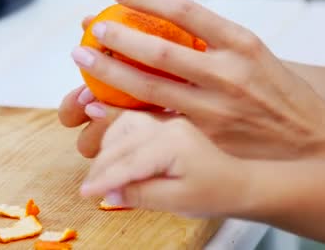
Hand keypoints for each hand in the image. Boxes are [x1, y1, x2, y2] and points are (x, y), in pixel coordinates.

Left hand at [67, 0, 324, 160]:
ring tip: (84, 57)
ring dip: (110, 72)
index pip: (186, 11)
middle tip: (92, 26)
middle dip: (118, 36)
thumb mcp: (255, 56)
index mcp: (242, 43)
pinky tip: (100, 106)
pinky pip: (157, 122)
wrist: (314, 140)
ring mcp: (216, 107)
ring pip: (151, 87)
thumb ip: (214, 43)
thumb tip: (164, 30)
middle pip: (159, 50)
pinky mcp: (207, 138)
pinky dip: (125, 112)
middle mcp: (228, 72)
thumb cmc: (280, 92)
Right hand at [79, 110, 248, 216]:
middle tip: (90, 187)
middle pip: (122, 141)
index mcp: (173, 143)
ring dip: (107, 147)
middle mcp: (168, 126)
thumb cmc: (214, 193)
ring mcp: (167, 122)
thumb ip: (141, 195)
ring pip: (124, 125)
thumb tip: (109, 193)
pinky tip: (114, 153)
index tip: (86, 192)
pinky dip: (118, 137)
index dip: (104, 178)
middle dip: (102, 165)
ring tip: (101, 172)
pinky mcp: (166, 124)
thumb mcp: (177, 202)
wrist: (238, 183)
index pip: (128, 161)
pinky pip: (133, 123)